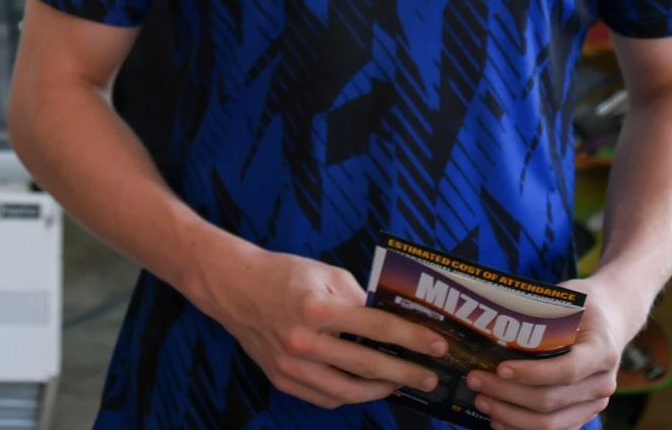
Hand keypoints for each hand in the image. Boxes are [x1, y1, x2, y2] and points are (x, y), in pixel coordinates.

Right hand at [192, 240, 451, 409]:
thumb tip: (390, 321)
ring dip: (381, 390)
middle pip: (367, 366)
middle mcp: (303, 341)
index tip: (438, 346)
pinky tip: (365, 386)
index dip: (412, 339)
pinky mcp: (282, 379)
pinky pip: (326, 397)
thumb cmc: (282, 274)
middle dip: (405, 373)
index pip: (376, 329)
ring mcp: (291, 365)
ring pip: (348, 391)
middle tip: (430, 377)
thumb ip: (358, 298)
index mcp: (315, 308)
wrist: (233, 287)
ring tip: (399, 384)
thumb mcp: (324, 273)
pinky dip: (350, 395)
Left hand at [466, 276, 641, 429]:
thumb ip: (539, 312)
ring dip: (511, 416)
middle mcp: (602, 383)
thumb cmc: (581, 307)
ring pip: (551, 423)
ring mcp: (595, 403)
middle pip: (552, 399)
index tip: (501, 368)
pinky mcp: (584, 414)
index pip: (567, 370)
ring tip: (481, 401)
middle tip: (475, 380)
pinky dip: (524, 428)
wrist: (611, 320)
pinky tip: (498, 421)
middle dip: (508, 394)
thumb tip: (488, 317)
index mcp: (601, 351)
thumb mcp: (567, 300)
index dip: (533, 373)